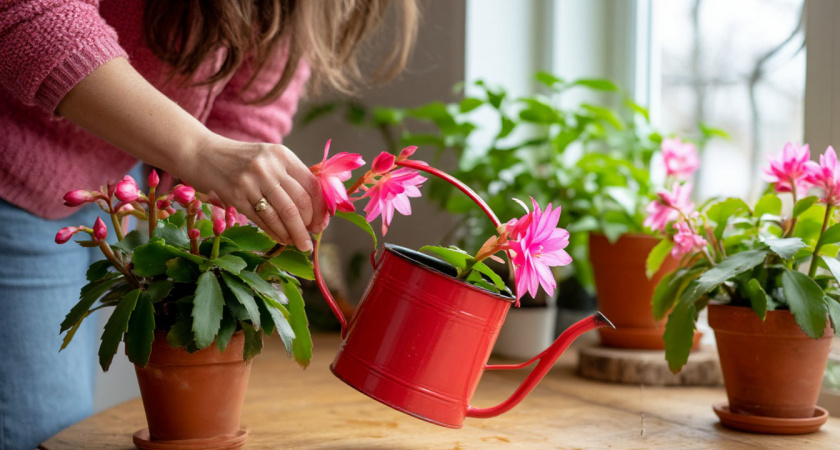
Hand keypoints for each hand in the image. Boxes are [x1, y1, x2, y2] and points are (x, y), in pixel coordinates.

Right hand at [55, 58, 325, 249]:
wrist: (199, 153)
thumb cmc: (238, 160)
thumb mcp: (266, 159)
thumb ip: (288, 177)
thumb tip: (314, 208)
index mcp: (281, 154)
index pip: (312, 184)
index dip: (320, 207)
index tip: (322, 222)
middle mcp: (269, 164)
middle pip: (300, 201)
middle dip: (309, 224)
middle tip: (310, 237)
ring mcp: (252, 179)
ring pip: (284, 213)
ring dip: (294, 234)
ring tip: (300, 245)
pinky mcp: (236, 194)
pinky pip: (263, 219)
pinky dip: (275, 232)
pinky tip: (281, 239)